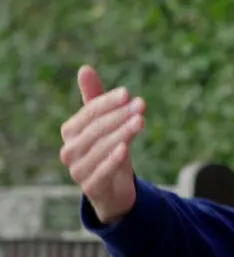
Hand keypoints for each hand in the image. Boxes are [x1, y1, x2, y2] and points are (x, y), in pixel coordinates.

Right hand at [58, 65, 142, 223]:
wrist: (114, 189)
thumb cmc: (108, 150)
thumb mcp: (105, 125)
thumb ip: (95, 99)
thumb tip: (84, 68)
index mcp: (70, 131)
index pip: (88, 113)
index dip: (108, 102)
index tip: (128, 93)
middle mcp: (70, 150)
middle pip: (95, 129)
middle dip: (119, 115)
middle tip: (141, 105)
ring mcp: (78, 170)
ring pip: (99, 148)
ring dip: (121, 133)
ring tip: (140, 121)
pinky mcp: (90, 187)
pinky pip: (101, 172)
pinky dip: (112, 160)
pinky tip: (125, 149)